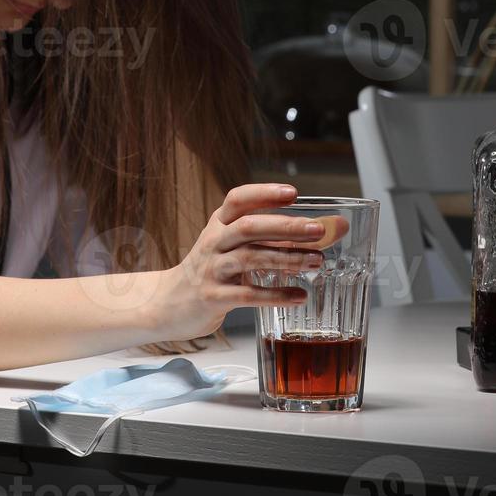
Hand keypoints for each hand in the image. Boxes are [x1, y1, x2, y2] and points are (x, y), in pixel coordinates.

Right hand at [148, 184, 327, 341]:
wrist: (170, 303)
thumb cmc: (212, 270)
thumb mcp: (235, 246)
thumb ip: (274, 238)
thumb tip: (324, 230)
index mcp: (219, 224)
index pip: (238, 199)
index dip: (264, 194)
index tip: (293, 193)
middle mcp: (214, 242)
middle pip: (249, 227)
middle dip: (285, 226)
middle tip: (318, 230)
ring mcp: (212, 269)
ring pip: (251, 258)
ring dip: (287, 259)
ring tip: (317, 261)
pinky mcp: (213, 297)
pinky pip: (247, 295)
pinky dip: (276, 295)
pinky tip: (298, 295)